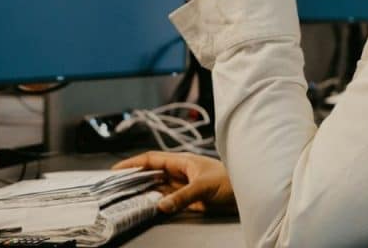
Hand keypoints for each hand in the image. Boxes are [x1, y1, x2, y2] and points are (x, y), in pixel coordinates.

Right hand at [112, 151, 237, 214]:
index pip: (152, 159)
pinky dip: (159, 204)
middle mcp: (182, 172)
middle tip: (117, 187)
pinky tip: (151, 208)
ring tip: (129, 198)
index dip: (133, 163)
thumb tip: (161, 205)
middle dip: (135, 179)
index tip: (116, 170)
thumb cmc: (231, 179)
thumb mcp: (204, 186)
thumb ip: (182, 196)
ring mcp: (185, 185)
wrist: (251, 190)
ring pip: (160, 188)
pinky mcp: (191, 198)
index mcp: (182, 161)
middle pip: (153, 174)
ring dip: (146, 192)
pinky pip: (169, 200)